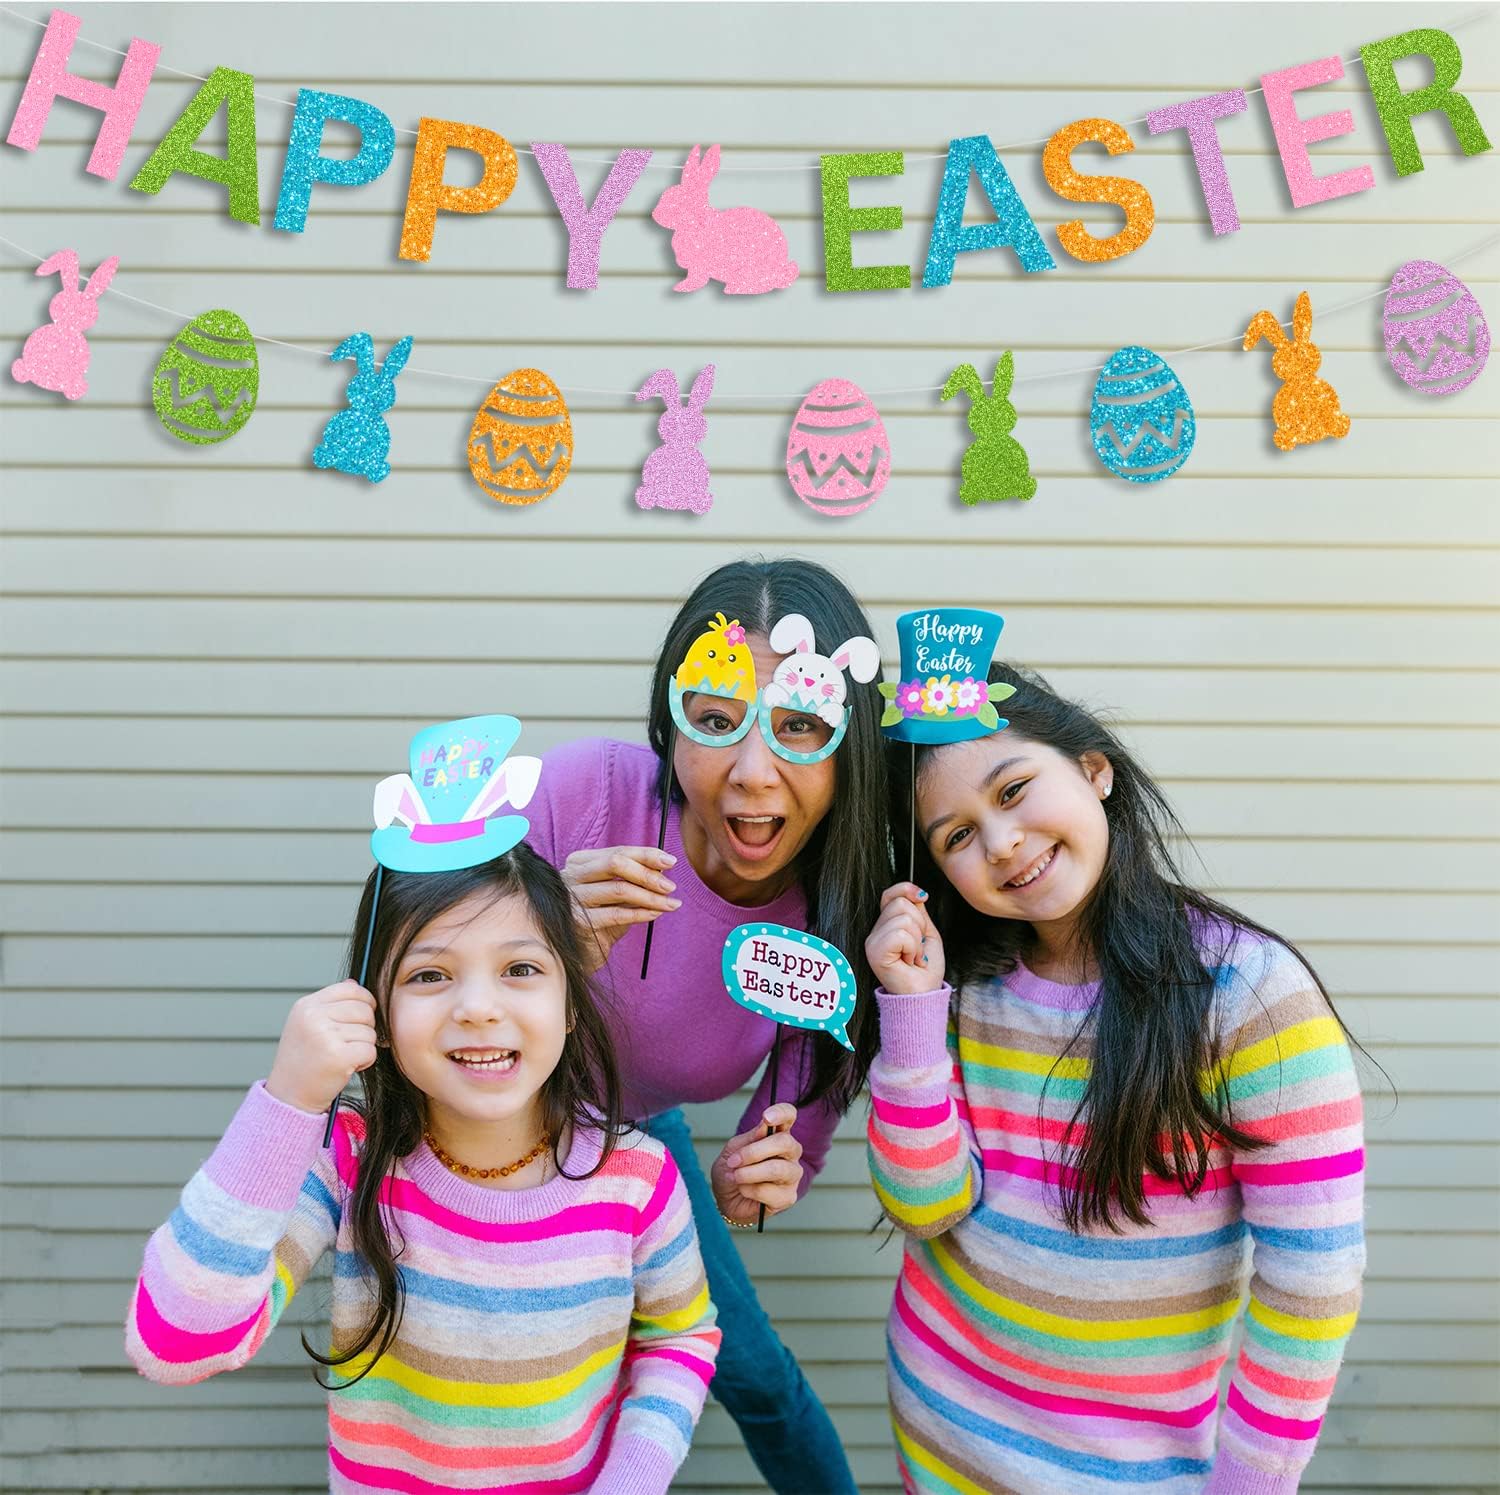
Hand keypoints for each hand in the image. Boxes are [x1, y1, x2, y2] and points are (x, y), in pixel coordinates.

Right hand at [265, 980, 378, 1114]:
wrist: (289, 1096)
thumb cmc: (303, 1060)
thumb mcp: (307, 1025)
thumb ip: (331, 1004)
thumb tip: (354, 983)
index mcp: (307, 1006)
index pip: (351, 989)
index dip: (364, 1002)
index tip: (361, 1017)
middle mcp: (314, 1017)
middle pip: (365, 1010)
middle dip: (365, 1027)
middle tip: (348, 1044)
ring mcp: (325, 1036)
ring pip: (369, 1032)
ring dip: (363, 1047)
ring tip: (342, 1057)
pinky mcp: (338, 1056)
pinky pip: (370, 1050)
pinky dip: (365, 1061)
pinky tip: (347, 1067)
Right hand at [561, 845, 681, 971]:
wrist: (581, 953)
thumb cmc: (601, 918)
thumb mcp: (617, 894)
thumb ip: (634, 878)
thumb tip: (663, 867)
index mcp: (580, 862)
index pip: (618, 851)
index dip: (646, 855)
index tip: (671, 861)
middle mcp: (572, 875)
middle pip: (615, 864)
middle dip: (647, 874)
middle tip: (670, 887)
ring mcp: (573, 898)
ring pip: (619, 889)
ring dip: (650, 896)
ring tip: (671, 904)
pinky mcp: (580, 921)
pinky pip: (617, 914)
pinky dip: (641, 913)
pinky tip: (655, 914)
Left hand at [711, 1104, 802, 1223]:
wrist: (725, 1200)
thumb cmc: (731, 1170)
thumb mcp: (733, 1150)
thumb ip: (750, 1138)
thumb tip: (764, 1125)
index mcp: (777, 1134)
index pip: (789, 1116)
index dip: (782, 1113)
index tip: (766, 1117)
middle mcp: (790, 1153)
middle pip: (784, 1142)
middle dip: (754, 1152)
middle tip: (734, 1161)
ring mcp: (792, 1175)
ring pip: (777, 1169)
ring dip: (750, 1173)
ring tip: (735, 1177)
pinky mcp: (788, 1196)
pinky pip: (770, 1191)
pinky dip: (750, 1189)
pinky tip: (743, 1190)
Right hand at [865, 882, 944, 994]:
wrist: (923, 995)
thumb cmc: (924, 969)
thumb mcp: (927, 932)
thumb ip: (918, 911)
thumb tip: (917, 893)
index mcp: (886, 925)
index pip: (891, 894)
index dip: (907, 889)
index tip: (922, 896)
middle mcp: (875, 932)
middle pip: (901, 903)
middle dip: (920, 925)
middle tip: (917, 947)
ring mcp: (872, 941)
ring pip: (904, 919)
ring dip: (918, 941)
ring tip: (914, 956)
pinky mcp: (875, 952)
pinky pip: (901, 935)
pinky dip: (913, 948)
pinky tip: (909, 961)